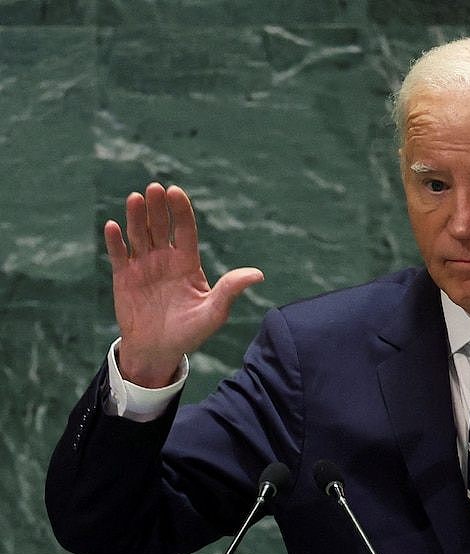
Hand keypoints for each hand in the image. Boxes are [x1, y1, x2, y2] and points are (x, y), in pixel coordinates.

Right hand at [105, 183, 263, 387]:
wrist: (159, 351)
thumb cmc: (190, 333)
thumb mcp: (214, 313)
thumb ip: (230, 290)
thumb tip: (258, 274)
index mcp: (188, 263)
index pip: (184, 230)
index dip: (180, 211)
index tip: (175, 192)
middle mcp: (165, 259)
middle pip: (161, 226)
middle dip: (157, 207)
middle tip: (154, 188)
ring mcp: (144, 266)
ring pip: (139, 235)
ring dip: (136, 217)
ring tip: (135, 198)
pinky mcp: (124, 277)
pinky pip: (119, 255)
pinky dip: (115, 241)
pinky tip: (113, 226)